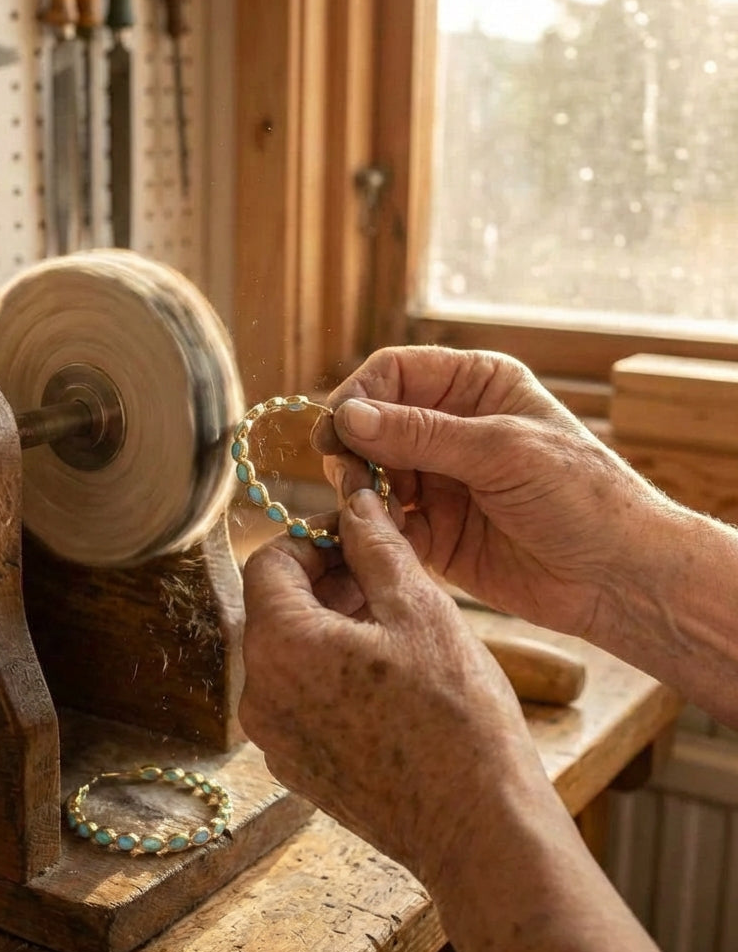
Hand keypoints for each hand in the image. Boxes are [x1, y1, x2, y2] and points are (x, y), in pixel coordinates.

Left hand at [239, 489, 548, 877]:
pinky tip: (385, 673)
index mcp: (279, 645)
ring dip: (329, 624)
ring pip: (289, 653)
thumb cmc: (455, 716)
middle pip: (275, 607)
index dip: (311, 538)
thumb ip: (375, 546)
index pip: (268, 561)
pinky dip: (330, 671)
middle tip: (383, 575)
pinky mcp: (296, 767)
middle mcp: (259, 693)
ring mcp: (274, 737)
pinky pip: (299, 696)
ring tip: (392, 621)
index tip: (355, 536)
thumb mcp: (419, 608)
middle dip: (324, 580)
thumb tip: (355, 502)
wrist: (477, 828)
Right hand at [312, 346, 667, 639]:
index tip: (335, 431)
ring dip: (360, 491)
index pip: (395, 373)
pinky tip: (377, 538)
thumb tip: (348, 417)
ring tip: (370, 511)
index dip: (359, 395)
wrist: (617, 577)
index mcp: (475, 387)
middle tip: (351, 478)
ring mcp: (438, 480)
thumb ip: (422, 435)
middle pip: (372, 424)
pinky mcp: (432, 530)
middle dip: (355, 449)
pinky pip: (383, 522)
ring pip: (370, 473)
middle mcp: (450, 428)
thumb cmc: (582, 496)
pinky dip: (371, 528)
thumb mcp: (502, 451)